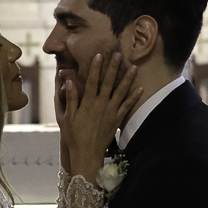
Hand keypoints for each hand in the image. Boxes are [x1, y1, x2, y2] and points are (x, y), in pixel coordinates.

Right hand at [60, 54, 141, 184]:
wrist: (86, 154)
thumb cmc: (74, 136)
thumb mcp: (67, 117)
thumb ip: (70, 98)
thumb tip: (69, 81)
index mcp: (88, 102)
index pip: (91, 80)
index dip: (95, 67)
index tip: (99, 55)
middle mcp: (101, 105)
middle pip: (108, 82)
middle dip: (114, 67)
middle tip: (119, 54)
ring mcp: (111, 112)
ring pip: (121, 92)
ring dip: (128, 79)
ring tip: (134, 67)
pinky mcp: (117, 120)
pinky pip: (127, 106)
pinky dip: (134, 97)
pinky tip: (140, 89)